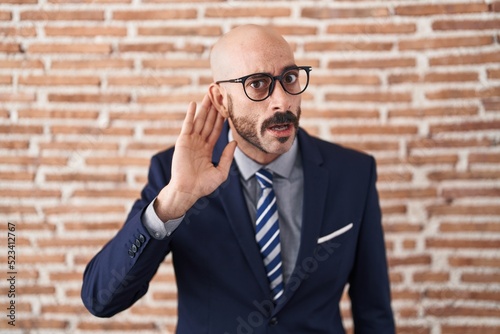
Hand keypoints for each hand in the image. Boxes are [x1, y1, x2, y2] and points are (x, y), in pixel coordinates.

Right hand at [154, 95, 236, 220]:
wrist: (187, 191)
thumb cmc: (203, 186)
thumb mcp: (221, 172)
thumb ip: (227, 157)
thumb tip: (234, 143)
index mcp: (207, 149)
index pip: (216, 130)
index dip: (221, 119)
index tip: (227, 107)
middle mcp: (199, 143)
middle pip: (208, 122)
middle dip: (214, 108)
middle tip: (218, 95)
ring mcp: (191, 141)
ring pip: (199, 120)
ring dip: (204, 107)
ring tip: (208, 94)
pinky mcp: (183, 141)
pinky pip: (187, 125)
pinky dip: (190, 114)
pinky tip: (194, 104)